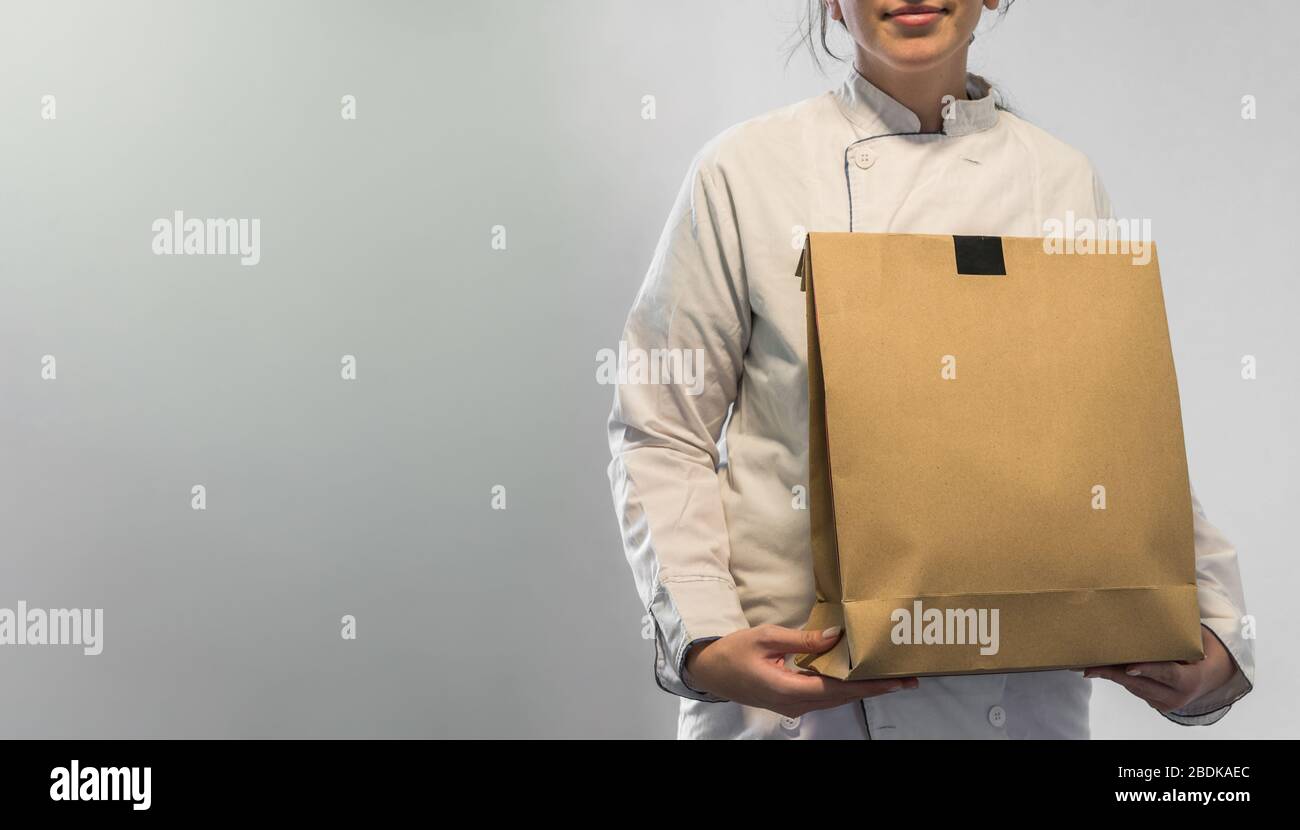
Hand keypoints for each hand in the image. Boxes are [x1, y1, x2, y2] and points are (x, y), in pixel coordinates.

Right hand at [684, 624, 917, 717]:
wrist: (708, 670)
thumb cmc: (733, 651)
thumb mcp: (766, 637)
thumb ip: (803, 639)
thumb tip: (837, 636)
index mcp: (789, 690)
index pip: (839, 689)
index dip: (870, 685)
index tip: (897, 680)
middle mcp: (796, 704)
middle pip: (843, 697)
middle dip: (875, 687)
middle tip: (907, 678)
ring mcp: (793, 706)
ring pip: (836, 698)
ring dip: (862, 688)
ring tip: (888, 676)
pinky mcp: (791, 701)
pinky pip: (824, 695)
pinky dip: (845, 686)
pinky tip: (857, 675)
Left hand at [1081, 625, 1236, 714]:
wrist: (1214, 676)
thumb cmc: (1204, 651)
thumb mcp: (1199, 642)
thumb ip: (1180, 635)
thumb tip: (1156, 611)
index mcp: (1191, 680)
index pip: (1168, 674)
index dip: (1148, 669)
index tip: (1128, 667)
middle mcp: (1178, 696)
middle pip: (1142, 684)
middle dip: (1115, 674)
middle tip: (1091, 667)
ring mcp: (1166, 704)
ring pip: (1135, 687)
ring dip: (1113, 675)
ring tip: (1091, 663)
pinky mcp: (1157, 704)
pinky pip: (1135, 689)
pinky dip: (1121, 677)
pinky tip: (1105, 667)